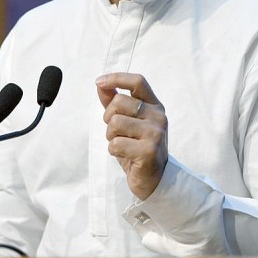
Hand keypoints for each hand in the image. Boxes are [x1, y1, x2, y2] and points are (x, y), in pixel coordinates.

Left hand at [96, 72, 167, 199]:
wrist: (155, 180)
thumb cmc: (138, 148)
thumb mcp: (127, 122)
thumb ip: (114, 103)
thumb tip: (100, 84)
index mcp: (155, 106)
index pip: (138, 82)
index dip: (117, 78)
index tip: (99, 82)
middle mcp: (158, 116)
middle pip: (118, 102)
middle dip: (108, 118)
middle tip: (116, 132)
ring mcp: (155, 133)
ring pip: (115, 123)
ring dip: (111, 136)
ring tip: (122, 145)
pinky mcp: (148, 151)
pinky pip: (116, 143)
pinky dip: (113, 151)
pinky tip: (125, 156)